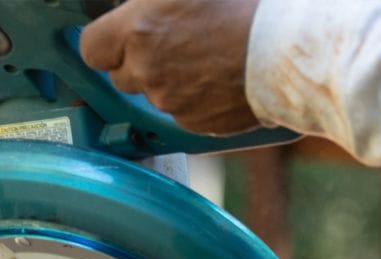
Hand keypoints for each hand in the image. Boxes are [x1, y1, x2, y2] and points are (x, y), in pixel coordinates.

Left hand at [79, 0, 261, 134]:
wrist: (289, 46)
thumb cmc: (244, 3)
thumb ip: (149, 1)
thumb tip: (134, 7)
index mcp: (138, 30)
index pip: (91, 48)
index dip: (104, 42)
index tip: (119, 36)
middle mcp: (149, 71)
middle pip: (122, 77)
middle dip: (139, 61)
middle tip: (171, 40)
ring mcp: (174, 103)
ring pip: (156, 96)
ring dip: (170, 81)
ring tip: (205, 56)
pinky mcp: (199, 125)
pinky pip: (185, 114)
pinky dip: (197, 101)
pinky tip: (220, 78)